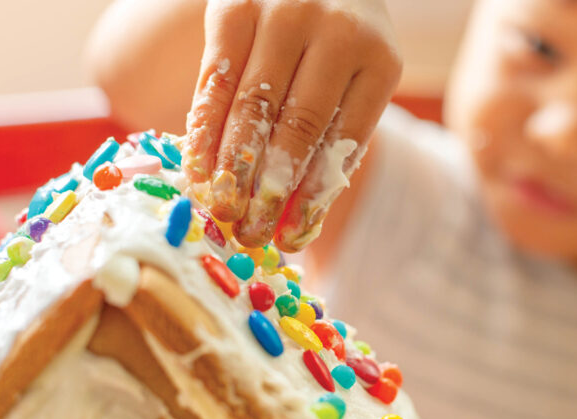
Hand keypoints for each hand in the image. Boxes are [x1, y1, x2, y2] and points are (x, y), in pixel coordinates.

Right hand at [182, 0, 400, 250]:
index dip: (314, 196)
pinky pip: (213, 81)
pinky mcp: (233, 5)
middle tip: (248, 233)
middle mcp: (337, 30)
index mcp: (379, 59)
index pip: (344, 140)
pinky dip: (204, 131)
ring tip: (222, 211)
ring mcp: (284, 12)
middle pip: (297, 126)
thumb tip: (294, 224)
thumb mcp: (352, 81)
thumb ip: (330, 139)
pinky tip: (198, 169)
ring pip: (251, 106)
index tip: (289, 237)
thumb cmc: (333, 42)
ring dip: (233, 168)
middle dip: (269, 189)